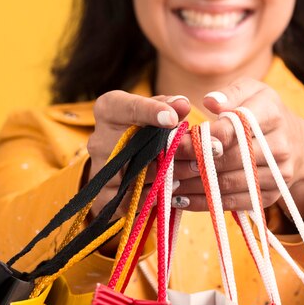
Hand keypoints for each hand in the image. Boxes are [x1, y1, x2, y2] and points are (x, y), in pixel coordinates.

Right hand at [85, 90, 190, 217]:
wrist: (122, 164)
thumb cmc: (144, 130)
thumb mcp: (156, 111)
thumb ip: (169, 105)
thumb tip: (183, 104)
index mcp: (108, 110)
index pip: (127, 107)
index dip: (151, 112)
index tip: (174, 118)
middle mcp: (99, 141)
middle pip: (136, 147)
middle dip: (174, 149)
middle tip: (205, 151)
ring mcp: (101, 171)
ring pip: (138, 175)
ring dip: (171, 174)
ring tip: (196, 169)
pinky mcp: (105, 197)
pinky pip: (132, 200)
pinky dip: (156, 195)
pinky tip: (176, 189)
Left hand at [172, 78, 303, 219]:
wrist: (295, 144)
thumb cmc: (261, 112)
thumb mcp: (251, 91)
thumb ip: (230, 93)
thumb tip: (211, 102)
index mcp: (273, 113)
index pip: (236, 128)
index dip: (205, 137)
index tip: (178, 141)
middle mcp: (280, 145)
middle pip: (230, 158)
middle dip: (194, 162)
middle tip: (167, 164)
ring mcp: (277, 174)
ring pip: (229, 183)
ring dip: (195, 185)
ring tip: (169, 182)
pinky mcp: (270, 196)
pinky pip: (233, 203)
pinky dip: (205, 203)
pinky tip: (181, 200)